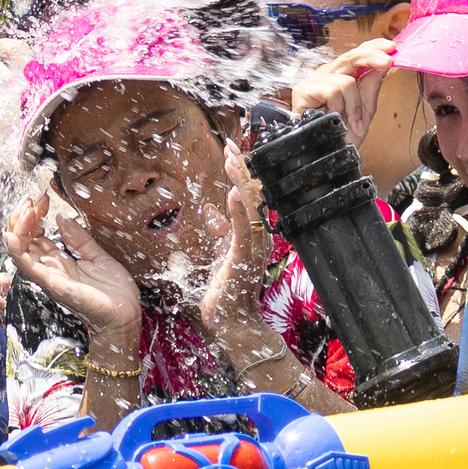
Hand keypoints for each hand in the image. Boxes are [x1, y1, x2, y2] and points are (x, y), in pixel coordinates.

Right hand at [3, 193, 141, 335]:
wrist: (125, 314)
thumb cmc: (114, 291)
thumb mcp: (98, 256)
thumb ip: (79, 238)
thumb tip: (62, 218)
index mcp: (60, 261)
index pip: (36, 235)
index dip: (35, 215)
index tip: (43, 198)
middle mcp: (50, 268)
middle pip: (24, 240)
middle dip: (24, 216)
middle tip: (33, 199)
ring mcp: (49, 276)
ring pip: (21, 250)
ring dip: (18, 228)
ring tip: (25, 209)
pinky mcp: (53, 284)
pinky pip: (28, 267)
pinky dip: (17, 251)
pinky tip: (12, 236)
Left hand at [198, 141, 272, 338]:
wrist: (235, 322)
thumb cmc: (228, 290)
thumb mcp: (221, 253)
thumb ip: (219, 232)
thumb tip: (210, 210)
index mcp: (252, 233)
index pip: (249, 195)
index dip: (240, 172)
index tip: (231, 151)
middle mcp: (258, 236)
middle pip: (253, 195)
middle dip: (241, 169)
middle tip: (232, 146)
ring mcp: (253, 247)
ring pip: (250, 207)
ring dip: (240, 182)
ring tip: (232, 160)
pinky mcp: (242, 258)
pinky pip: (242, 231)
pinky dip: (238, 211)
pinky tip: (233, 193)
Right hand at [291, 38, 394, 145]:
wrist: (328, 156)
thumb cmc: (343, 135)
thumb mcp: (365, 108)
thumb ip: (372, 84)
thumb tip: (385, 62)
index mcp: (340, 76)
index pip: (356, 54)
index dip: (372, 47)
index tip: (391, 47)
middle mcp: (326, 75)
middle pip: (350, 57)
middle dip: (371, 58)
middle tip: (387, 61)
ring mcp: (314, 82)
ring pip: (346, 81)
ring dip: (354, 105)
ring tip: (352, 121)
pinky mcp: (303, 90)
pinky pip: (333, 91)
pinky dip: (340, 107)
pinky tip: (335, 118)